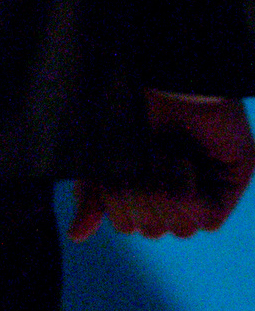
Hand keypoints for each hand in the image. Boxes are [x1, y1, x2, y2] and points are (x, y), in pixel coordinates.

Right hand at [70, 92, 254, 240]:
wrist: (157, 74)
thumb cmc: (122, 107)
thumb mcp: (98, 159)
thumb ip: (92, 198)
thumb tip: (78, 236)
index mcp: (146, 178)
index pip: (132, 225)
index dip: (118, 208)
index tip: (110, 176)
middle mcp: (177, 182)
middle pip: (155, 230)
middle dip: (139, 201)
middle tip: (134, 165)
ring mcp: (207, 181)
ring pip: (181, 229)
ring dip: (162, 196)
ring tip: (158, 157)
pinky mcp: (232, 176)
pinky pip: (209, 219)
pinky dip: (189, 198)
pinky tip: (180, 163)